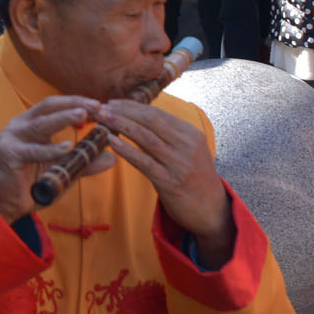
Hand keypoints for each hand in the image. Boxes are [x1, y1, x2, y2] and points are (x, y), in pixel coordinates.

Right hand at [0, 94, 105, 222]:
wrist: (10, 203)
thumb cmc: (35, 182)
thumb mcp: (64, 168)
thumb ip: (84, 161)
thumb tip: (112, 158)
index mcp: (32, 122)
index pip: (57, 106)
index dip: (78, 103)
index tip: (100, 106)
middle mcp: (21, 124)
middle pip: (48, 106)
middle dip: (73, 104)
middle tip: (96, 106)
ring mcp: (13, 137)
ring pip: (41, 124)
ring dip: (63, 118)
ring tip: (82, 115)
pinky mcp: (9, 154)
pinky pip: (33, 150)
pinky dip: (51, 149)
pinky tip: (67, 147)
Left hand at [96, 99, 235, 263]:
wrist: (212, 211)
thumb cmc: (194, 178)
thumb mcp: (187, 151)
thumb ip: (167, 136)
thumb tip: (136, 118)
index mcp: (191, 133)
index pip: (157, 113)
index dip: (132, 106)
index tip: (113, 102)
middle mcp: (187, 145)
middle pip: (150, 120)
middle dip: (123, 111)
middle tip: (101, 107)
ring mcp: (179, 164)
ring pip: (145, 137)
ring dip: (120, 125)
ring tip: (102, 119)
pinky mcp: (170, 182)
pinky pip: (143, 162)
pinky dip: (126, 149)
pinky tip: (111, 141)